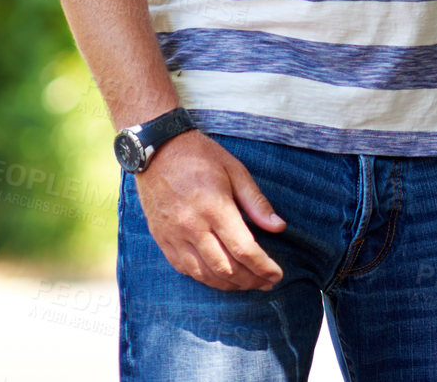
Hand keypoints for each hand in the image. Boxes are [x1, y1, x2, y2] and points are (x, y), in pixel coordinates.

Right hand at [136, 131, 286, 291]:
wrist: (157, 150)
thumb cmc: (201, 157)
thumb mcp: (235, 170)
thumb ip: (256, 202)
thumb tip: (279, 227)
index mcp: (214, 207)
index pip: (243, 249)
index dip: (263, 267)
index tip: (277, 274)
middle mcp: (193, 226)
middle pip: (226, 268)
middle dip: (250, 280)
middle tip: (267, 282)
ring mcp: (174, 236)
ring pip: (205, 274)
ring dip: (229, 285)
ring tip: (247, 283)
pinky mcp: (162, 240)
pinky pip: (185, 269)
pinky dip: (205, 278)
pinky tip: (219, 277)